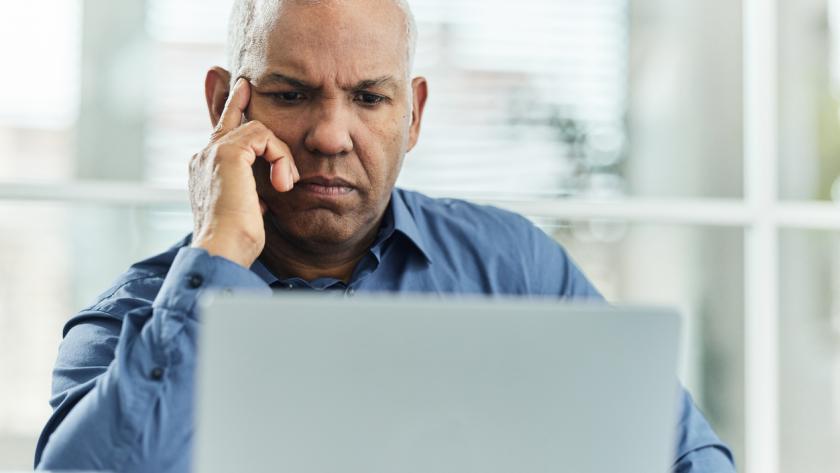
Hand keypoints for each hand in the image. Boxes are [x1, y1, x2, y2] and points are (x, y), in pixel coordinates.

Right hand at [188, 78, 299, 267]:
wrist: (223, 250)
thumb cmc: (238, 242)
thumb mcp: (251, 211)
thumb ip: (255, 192)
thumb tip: (271, 189)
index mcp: (205, 172)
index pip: (221, 138)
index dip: (230, 114)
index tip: (240, 94)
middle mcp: (203, 158)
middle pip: (227, 120)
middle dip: (236, 100)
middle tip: (245, 84)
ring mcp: (212, 152)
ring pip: (256, 129)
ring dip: (280, 155)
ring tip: (285, 185)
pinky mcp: (227, 152)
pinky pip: (263, 136)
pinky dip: (280, 157)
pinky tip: (282, 184)